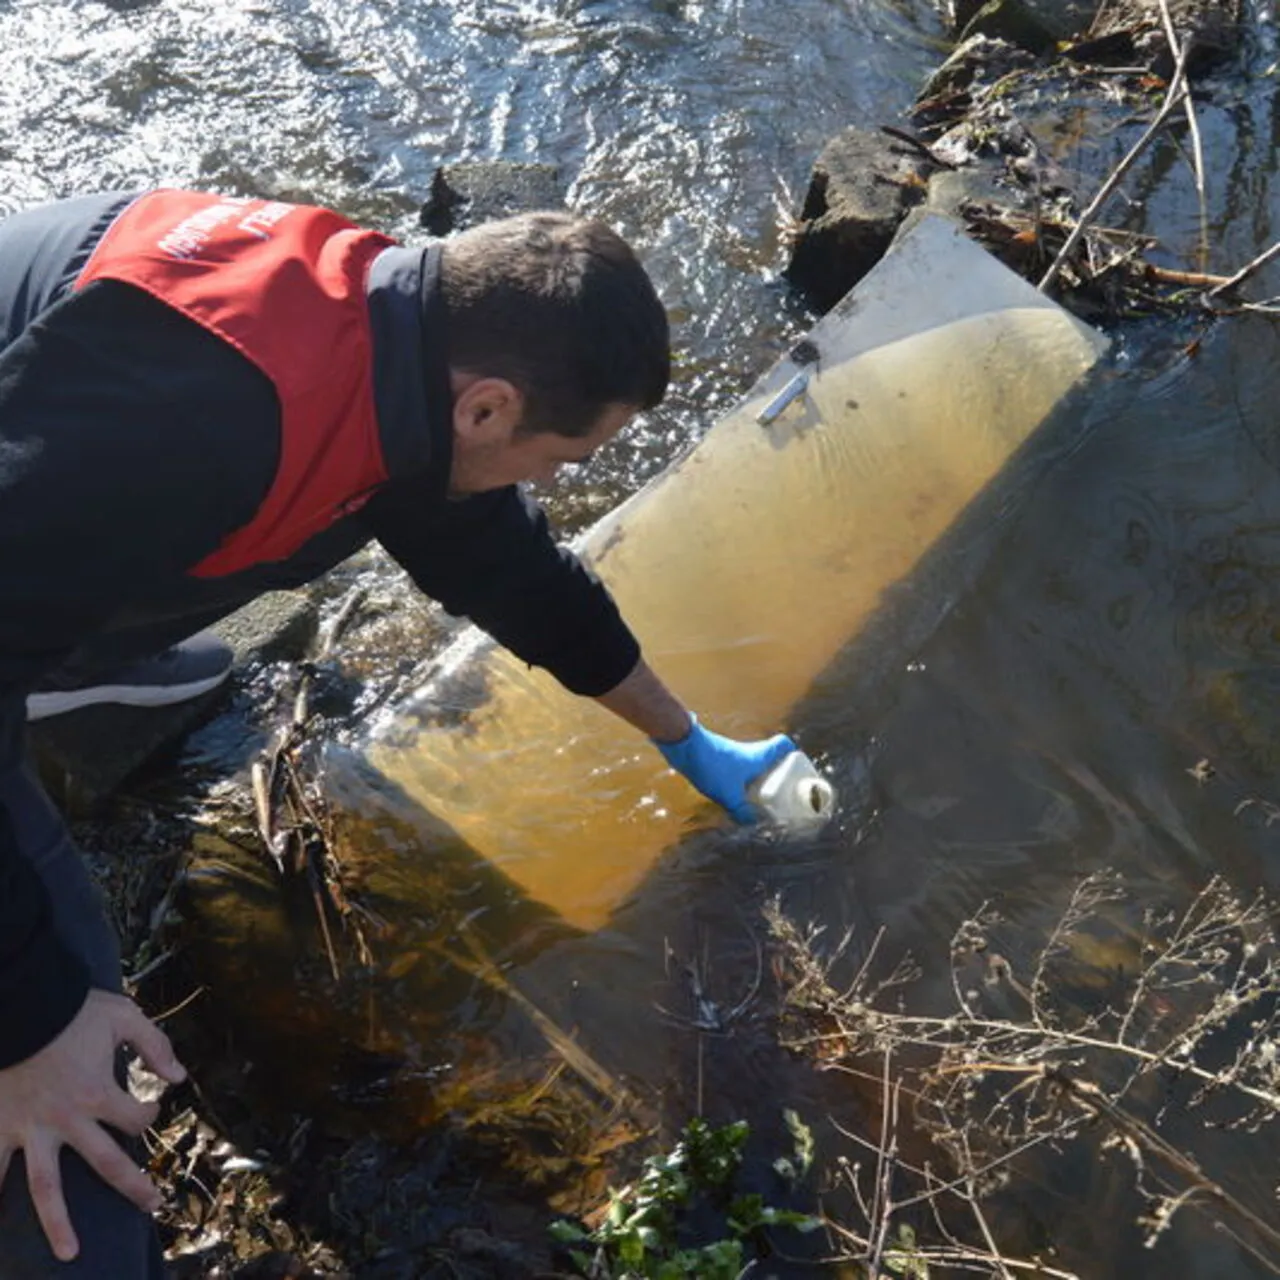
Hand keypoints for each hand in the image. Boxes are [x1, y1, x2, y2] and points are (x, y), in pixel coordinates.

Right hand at [0, 989, 185, 1261]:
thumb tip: (180, 1077)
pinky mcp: (1, 1128)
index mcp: (99, 1093)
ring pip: (46, 1188)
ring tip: (71, 1253)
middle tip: (152, 1206)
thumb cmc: (71, 1009)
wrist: (19, 1004)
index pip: (138, 1120)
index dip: (150, 1113)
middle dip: (133, 1188)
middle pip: (107, 1165)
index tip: (151, 1106)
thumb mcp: (124, 1017)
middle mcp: (68, 1121)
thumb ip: (155, 1046)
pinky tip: (0, 1223)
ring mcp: (31, 1130)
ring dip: (58, 1224)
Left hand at [654, 715, 795, 822]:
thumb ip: (741, 811)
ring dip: (758, 778)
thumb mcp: (729, 794)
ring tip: (759, 797)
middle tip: (780, 792)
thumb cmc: (712, 765)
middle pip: (771, 757)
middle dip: (777, 774)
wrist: (684, 746)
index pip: (783, 744)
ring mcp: (734, 754)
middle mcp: (750, 752)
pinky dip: (742, 780)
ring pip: (753, 764)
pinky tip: (736, 795)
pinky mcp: (720, 758)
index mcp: (759, 755)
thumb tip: (753, 824)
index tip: (796, 768)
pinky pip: (738, 769)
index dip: (792, 753)